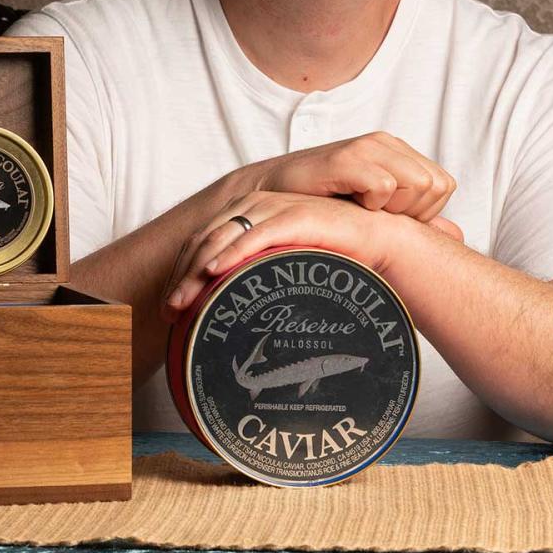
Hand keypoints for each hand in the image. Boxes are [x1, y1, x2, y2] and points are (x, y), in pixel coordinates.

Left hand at [161, 191, 461, 322]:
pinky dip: (231, 251)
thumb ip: (267, 286)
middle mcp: (260, 209)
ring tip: (183, 300)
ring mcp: (277, 209)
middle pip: (206, 239)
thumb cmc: (338, 265)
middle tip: (169, 311)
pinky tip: (214, 271)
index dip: (183, 271)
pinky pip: (256, 233)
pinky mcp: (297, 215)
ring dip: (197, 269)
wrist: (382, 247)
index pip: (205, 241)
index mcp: (255, 219)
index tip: (171, 308)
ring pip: (223, 236)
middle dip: (182, 275)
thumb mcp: (291, 276)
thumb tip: (245, 343)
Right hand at [244, 131, 456, 220]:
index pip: (444, 185)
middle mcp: (386, 143)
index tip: (389, 218)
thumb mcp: (374, 211)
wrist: (268, 197)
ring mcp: (367, 146)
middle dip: (413, 212)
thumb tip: (458, 237)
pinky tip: (349, 204)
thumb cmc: (321, 206)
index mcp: (397, 152)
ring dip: (394, 209)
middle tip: (375, 216)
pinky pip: (386, 186)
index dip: (423, 212)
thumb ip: (414, 219)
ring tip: (362, 209)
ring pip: (419, 184)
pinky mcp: (346, 157)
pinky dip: (373, 205)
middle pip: (436, 186)